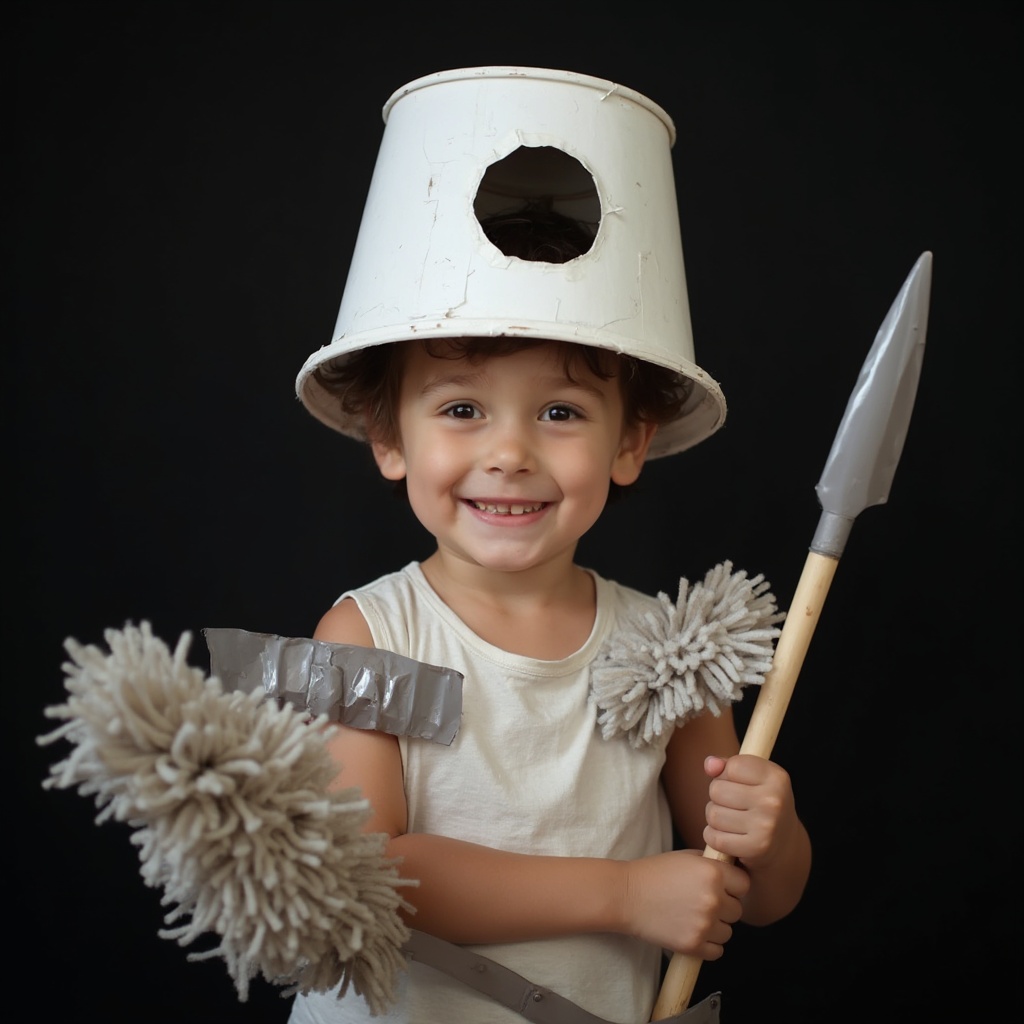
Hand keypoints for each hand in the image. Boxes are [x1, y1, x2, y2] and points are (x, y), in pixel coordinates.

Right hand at [621, 849, 749, 960]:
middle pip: (738, 910)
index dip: (733, 885)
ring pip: (728, 932)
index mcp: (713, 873)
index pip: (745, 884)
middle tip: (702, 902)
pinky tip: (692, 931)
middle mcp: (713, 899)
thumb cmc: (655, 873)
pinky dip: (708, 945)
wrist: (626, 895)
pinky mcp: (694, 945)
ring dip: (716, 927)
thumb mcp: (686, 857)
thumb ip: (712, 864)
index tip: (721, 887)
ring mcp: (704, 924)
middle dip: (724, 907)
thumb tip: (733, 870)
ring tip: (693, 917)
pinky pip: (717, 951)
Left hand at [702, 754, 799, 868]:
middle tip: (732, 805)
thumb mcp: (753, 778)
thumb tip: (710, 764)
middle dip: (717, 797)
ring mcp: (766, 826)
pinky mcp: (756, 848)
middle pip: (717, 790)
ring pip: (713, 814)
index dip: (727, 774)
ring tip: (731, 820)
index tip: (737, 783)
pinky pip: (714, 838)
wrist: (785, 845)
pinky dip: (714, 837)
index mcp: (776, 777)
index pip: (732, 766)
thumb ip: (728, 766)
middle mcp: (773, 800)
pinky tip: (728, 836)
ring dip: (715, 818)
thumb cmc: (762, 803)